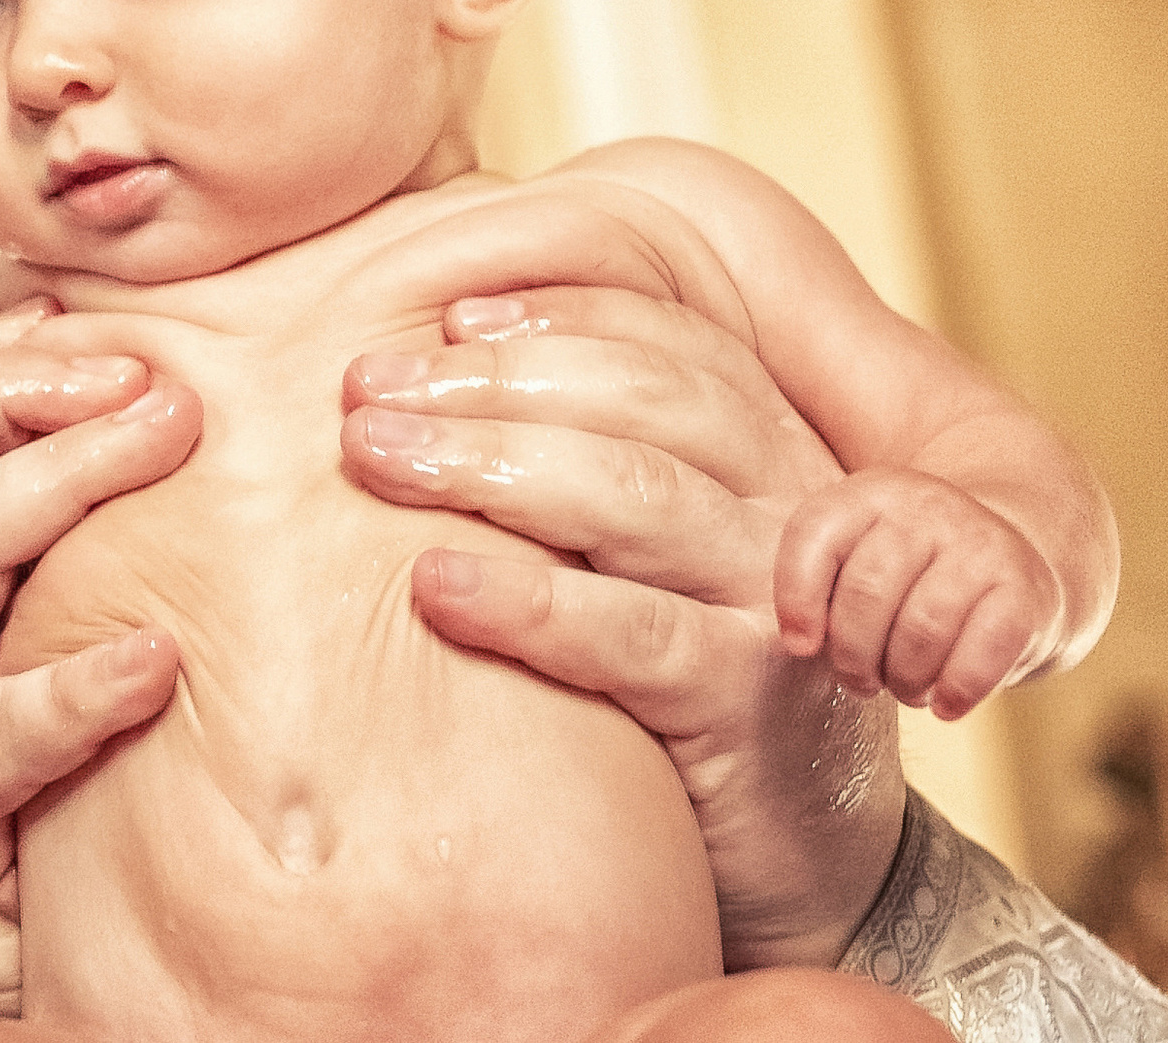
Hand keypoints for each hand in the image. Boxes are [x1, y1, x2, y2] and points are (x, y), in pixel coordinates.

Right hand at [0, 318, 200, 1018]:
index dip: (20, 341)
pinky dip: (76, 692)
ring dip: (58, 477)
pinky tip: (154, 663)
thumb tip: (240, 419)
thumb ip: (126, 547)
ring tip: (167, 434)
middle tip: (164, 371)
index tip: (134, 313)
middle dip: (35, 382)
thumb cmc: (72, 788)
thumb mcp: (85, 638)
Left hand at [340, 287, 905, 971]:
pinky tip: (434, 588)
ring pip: (636, 493)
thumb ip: (583, 464)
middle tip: (366, 389)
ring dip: (491, 463)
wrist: (801, 851)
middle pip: (642, 400)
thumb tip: (423, 378)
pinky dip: (528, 603)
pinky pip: (634, 634)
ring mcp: (776, 601)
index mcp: (766, 445)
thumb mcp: (650, 555)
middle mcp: (786, 503)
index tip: (444, 316)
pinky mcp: (753, 704)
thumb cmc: (684, 678)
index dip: (556, 316)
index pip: (667, 343)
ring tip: (374, 454)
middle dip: (493, 380)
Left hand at [775, 467, 1063, 719]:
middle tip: (861, 681)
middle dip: (853, 656)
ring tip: (905, 689)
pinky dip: (956, 690)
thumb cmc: (914, 573)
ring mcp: (980, 544)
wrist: (1017, 559)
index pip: (814, 535)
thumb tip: (799, 643)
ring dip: (904, 679)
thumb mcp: (860, 553)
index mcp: (870, 494)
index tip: (801, 646)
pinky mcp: (1025, 589)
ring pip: (922, 629)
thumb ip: (818, 584)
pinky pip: (981, 653)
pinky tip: (945, 706)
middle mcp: (926, 508)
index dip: (797, 599)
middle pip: (866, 593)